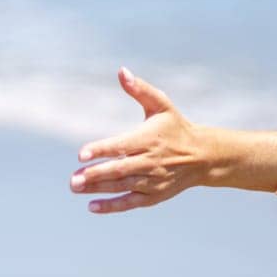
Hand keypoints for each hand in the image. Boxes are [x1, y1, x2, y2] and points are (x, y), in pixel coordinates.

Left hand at [71, 68, 205, 213]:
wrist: (204, 156)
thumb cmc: (176, 127)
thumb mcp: (162, 105)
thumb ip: (140, 90)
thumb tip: (121, 71)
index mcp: (149, 139)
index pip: (121, 146)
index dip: (101, 150)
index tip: (81, 155)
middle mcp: (151, 161)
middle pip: (120, 170)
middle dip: (96, 175)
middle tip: (73, 179)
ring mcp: (154, 180)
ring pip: (123, 186)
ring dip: (99, 189)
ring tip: (76, 188)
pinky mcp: (155, 194)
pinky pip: (132, 202)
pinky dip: (113, 206)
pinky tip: (92, 206)